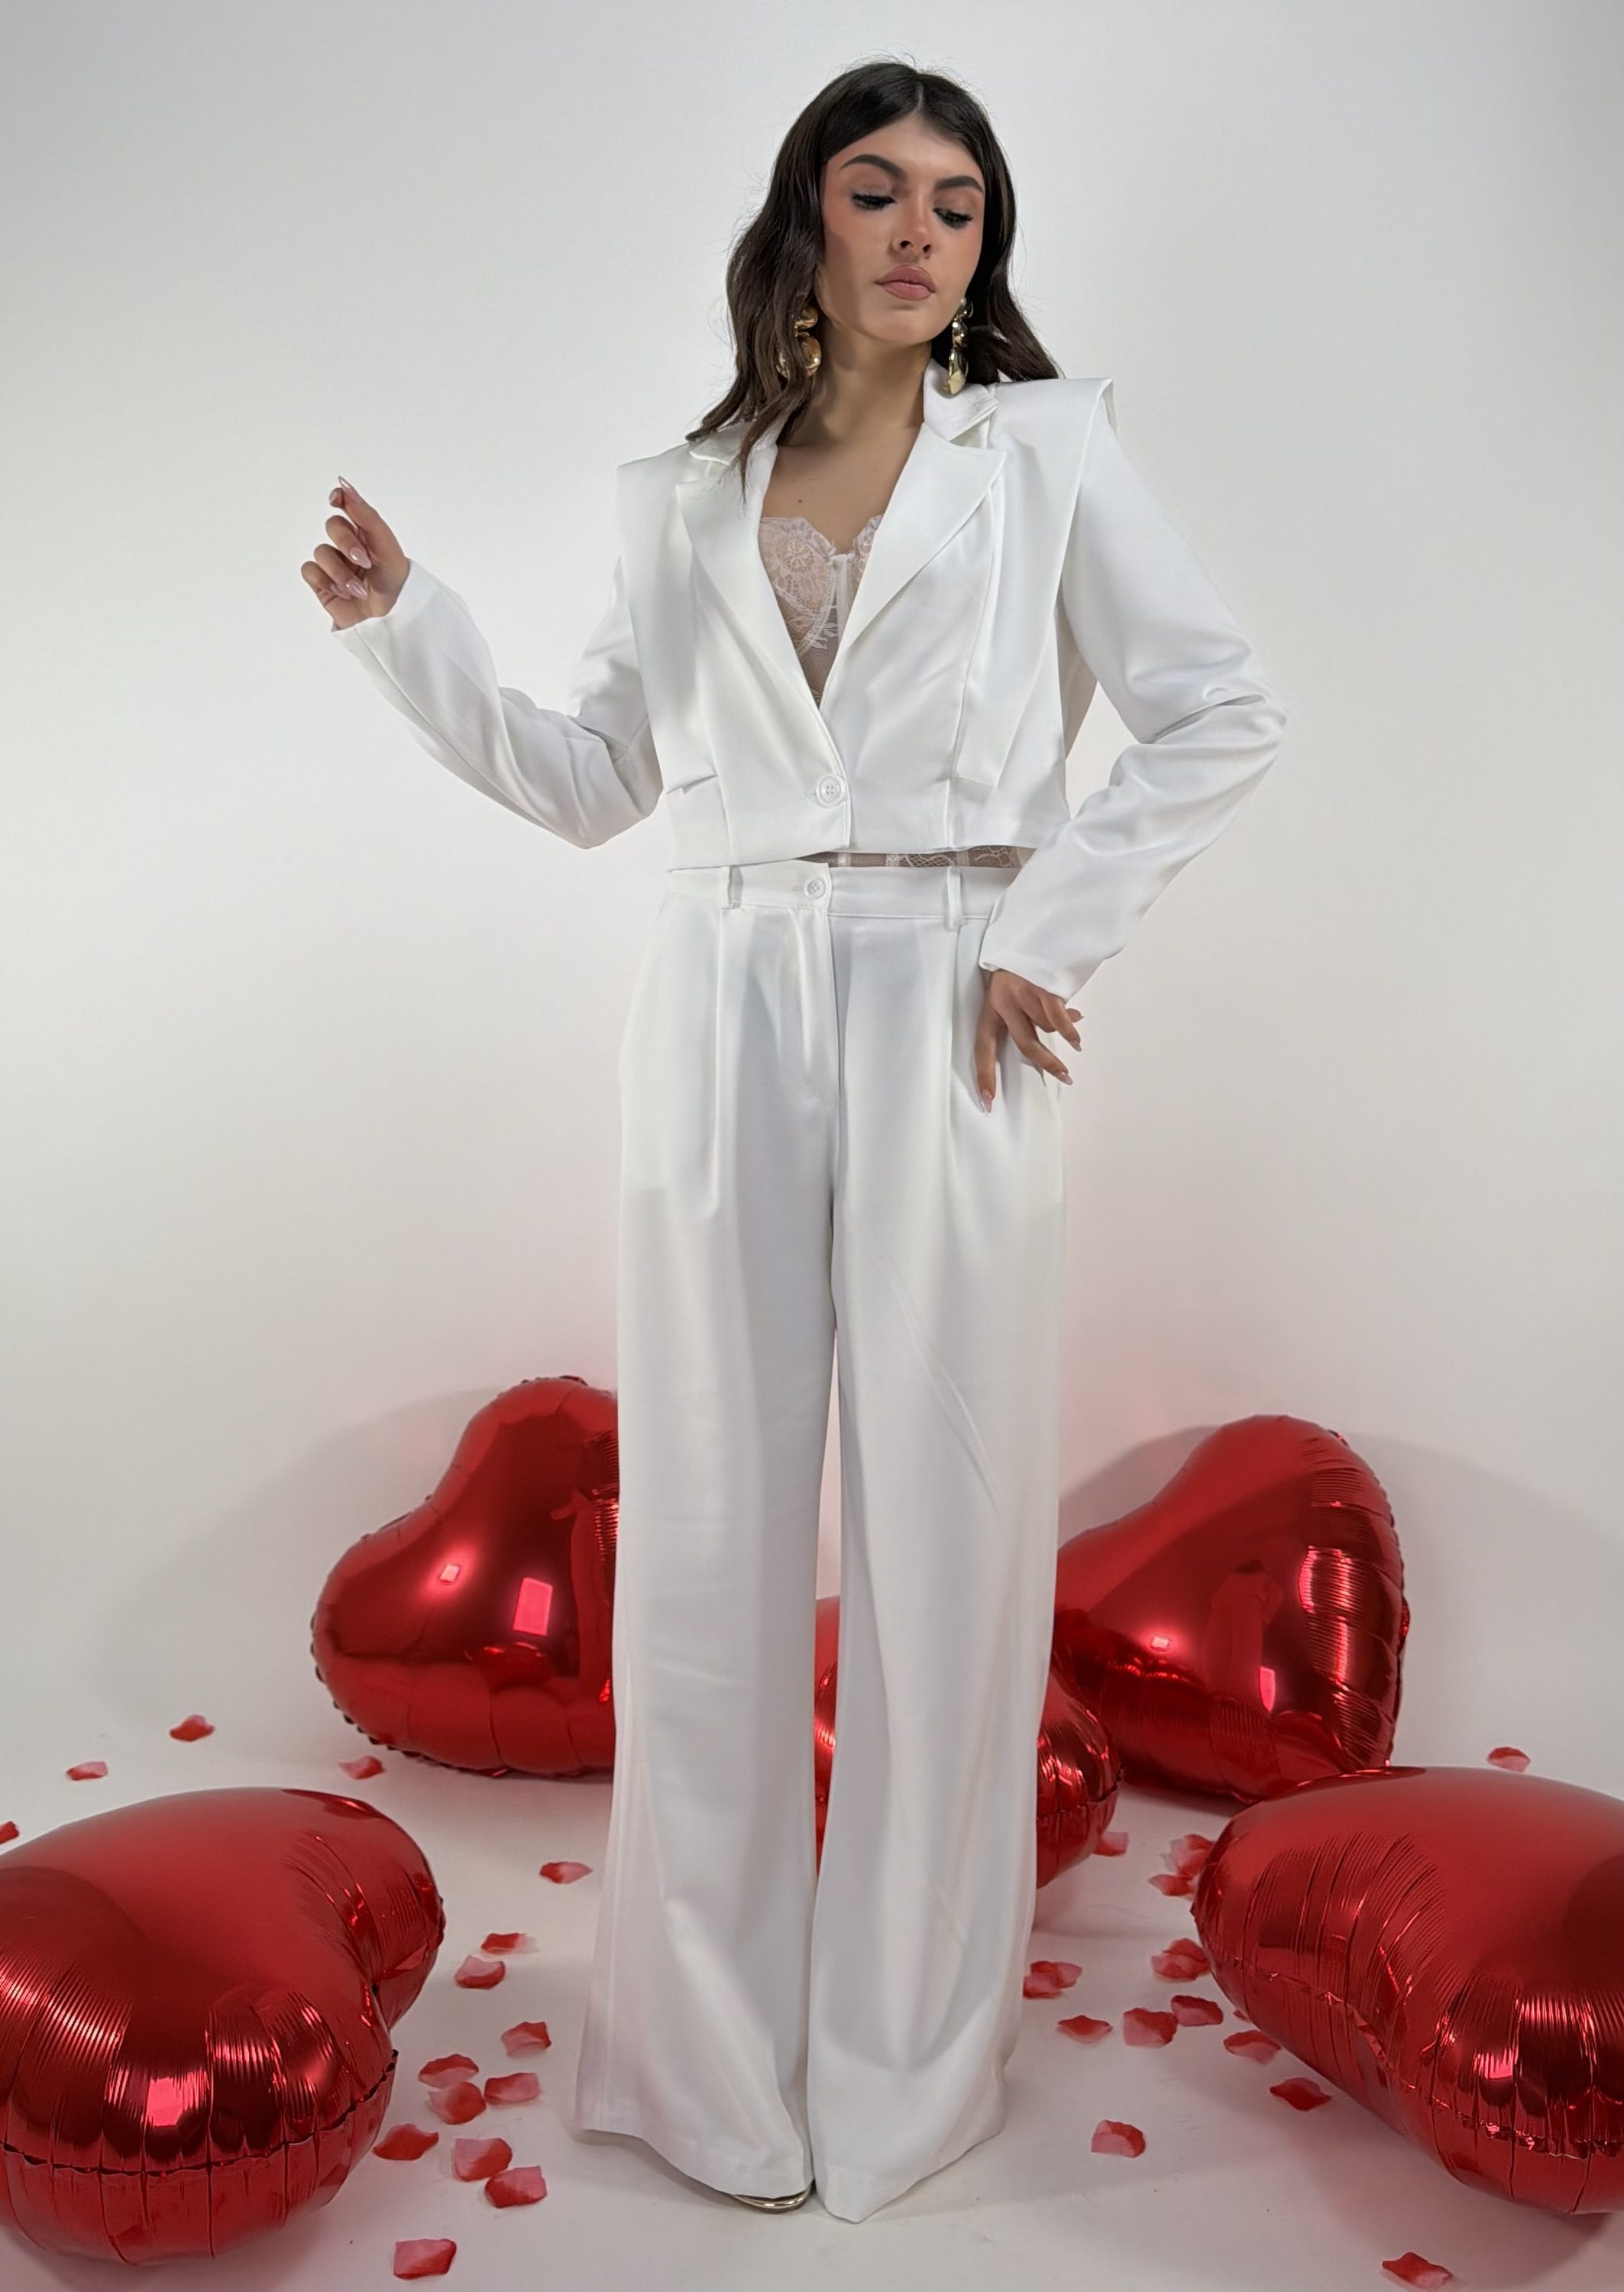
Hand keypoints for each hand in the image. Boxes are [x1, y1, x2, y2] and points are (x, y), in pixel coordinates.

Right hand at [302, 478, 408, 628]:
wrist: (389, 622)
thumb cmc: (394, 585)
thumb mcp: (386, 547)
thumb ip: (367, 517)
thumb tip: (345, 487)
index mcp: (367, 533)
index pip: (347, 505)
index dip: (340, 498)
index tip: (336, 500)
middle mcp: (348, 545)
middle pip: (333, 526)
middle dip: (346, 543)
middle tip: (364, 562)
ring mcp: (333, 564)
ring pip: (321, 552)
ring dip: (340, 572)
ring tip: (358, 590)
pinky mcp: (321, 583)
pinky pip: (310, 570)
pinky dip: (325, 581)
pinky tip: (342, 594)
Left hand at [974, 969, 1080, 1108]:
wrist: (1034, 932)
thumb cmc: (1025, 966)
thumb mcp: (1018, 992)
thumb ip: (1033, 1014)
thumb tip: (1064, 1029)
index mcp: (991, 1008)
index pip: (983, 1048)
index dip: (985, 1075)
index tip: (987, 1102)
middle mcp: (1003, 1003)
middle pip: (1025, 1045)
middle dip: (1046, 1064)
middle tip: (1064, 1077)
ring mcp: (1022, 996)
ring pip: (1047, 1027)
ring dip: (1063, 1027)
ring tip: (1072, 1020)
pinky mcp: (1040, 989)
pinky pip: (1058, 1020)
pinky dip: (1070, 1029)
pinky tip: (1077, 1038)